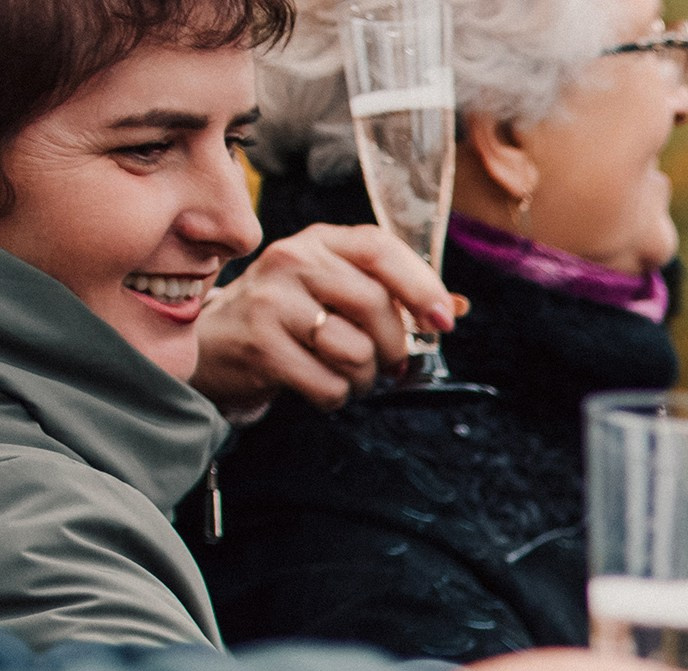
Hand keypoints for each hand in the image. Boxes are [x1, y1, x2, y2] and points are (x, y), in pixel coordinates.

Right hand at [192, 225, 460, 414]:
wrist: (216, 342)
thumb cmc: (292, 317)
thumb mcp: (337, 290)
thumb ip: (392, 294)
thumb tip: (455, 308)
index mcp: (320, 241)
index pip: (380, 249)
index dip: (421, 286)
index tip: (442, 322)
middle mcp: (293, 260)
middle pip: (375, 306)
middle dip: (394, 347)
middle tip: (385, 362)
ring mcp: (272, 301)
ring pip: (356, 351)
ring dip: (363, 378)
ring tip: (342, 372)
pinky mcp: (261, 345)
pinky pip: (329, 385)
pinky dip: (335, 397)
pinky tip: (316, 384)